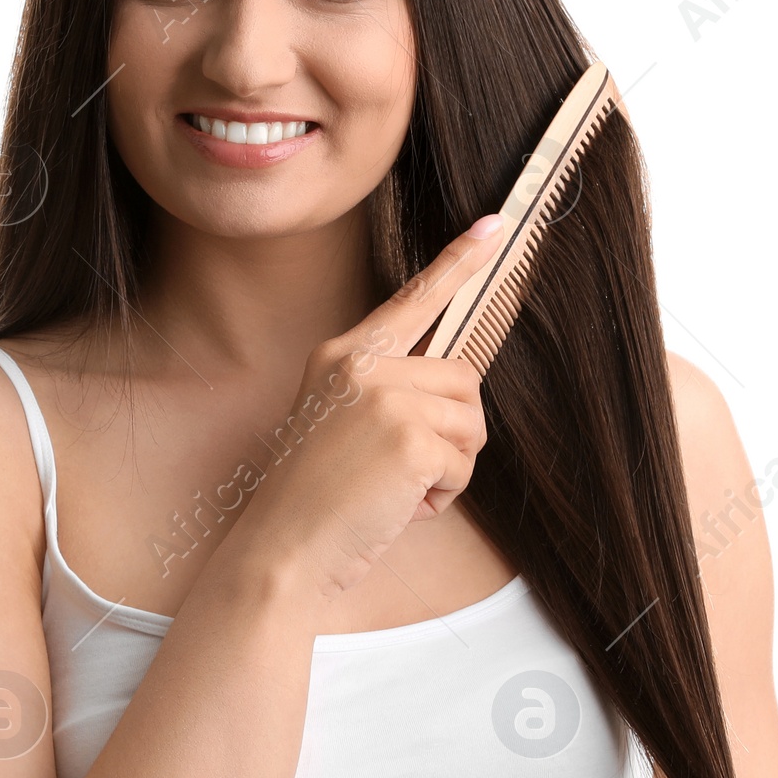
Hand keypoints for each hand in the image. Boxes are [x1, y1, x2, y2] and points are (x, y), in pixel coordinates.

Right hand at [225, 215, 506, 601]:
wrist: (281, 550)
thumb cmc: (313, 503)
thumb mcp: (339, 426)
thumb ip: (386, 395)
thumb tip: (455, 391)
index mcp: (342, 356)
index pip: (413, 300)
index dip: (459, 263)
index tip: (495, 228)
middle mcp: (362, 364)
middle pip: (463, 377)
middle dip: (453, 432)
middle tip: (404, 470)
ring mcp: (386, 397)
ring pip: (470, 423)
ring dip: (448, 468)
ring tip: (394, 489)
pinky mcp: (410, 437)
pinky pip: (463, 464)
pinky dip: (442, 496)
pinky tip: (397, 507)